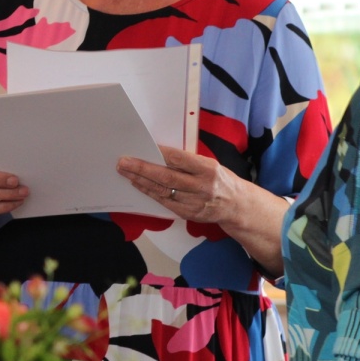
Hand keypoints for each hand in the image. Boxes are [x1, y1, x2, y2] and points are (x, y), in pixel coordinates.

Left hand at [116, 146, 238, 225]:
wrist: (235, 205)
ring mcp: (194, 202)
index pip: (179, 159)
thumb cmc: (220, 179)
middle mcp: (201, 187)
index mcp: (208, 169)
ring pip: (162, 191)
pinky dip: (149, 192)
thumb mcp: (210, 164)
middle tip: (124, 162)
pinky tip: (138, 184)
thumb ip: (188, 161)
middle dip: (142, 169)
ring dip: (141, 181)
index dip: (159, 153)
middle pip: (166, 177)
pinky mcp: (188, 214)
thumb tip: (159, 153)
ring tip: (126, 172)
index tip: (143, 146)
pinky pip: (164, 202)